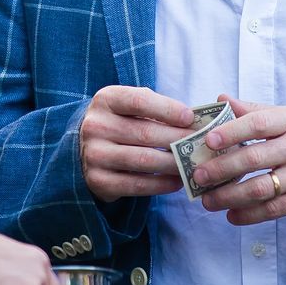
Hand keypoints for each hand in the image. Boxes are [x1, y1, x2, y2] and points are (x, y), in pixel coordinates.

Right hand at [78, 85, 194, 202]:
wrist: (84, 148)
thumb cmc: (120, 123)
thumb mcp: (130, 107)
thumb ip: (156, 108)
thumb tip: (194, 121)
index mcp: (106, 100)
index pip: (139, 101)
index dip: (167, 109)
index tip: (190, 118)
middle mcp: (96, 126)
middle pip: (146, 133)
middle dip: (178, 139)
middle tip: (201, 145)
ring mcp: (94, 154)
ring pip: (144, 160)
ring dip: (173, 163)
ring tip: (193, 165)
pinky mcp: (98, 180)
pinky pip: (136, 184)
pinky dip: (161, 184)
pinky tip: (177, 181)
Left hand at [192, 98, 285, 224]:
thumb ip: (256, 111)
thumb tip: (221, 100)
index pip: (259, 123)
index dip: (231, 131)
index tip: (208, 140)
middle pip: (254, 158)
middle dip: (222, 169)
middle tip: (198, 176)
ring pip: (260, 188)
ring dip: (229, 196)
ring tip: (208, 200)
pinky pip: (273, 210)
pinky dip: (249, 215)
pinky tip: (231, 215)